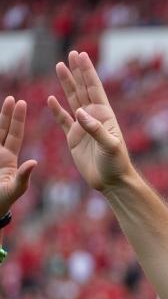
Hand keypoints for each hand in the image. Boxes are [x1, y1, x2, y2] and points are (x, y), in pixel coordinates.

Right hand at [0, 96, 36, 214]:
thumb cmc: (3, 200)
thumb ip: (23, 176)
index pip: (13, 134)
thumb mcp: (15, 188)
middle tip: (12, 98)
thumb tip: (33, 162)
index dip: (17, 119)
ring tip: (4, 101)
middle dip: (6, 113)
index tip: (21, 103)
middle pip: (2, 128)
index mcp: (9, 158)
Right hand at [47, 51, 133, 191]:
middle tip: (72, 54)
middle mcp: (94, 118)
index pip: (94, 89)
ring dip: (66, 84)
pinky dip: (56, 110)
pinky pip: (63, 120)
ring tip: (60, 66)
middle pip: (83, 90)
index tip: (82, 55)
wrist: (112, 182)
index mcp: (105, 116)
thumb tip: (79, 113)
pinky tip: (50, 99)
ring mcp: (83, 127)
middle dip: (77, 72)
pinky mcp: (74, 138)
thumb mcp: (110, 146)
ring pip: (72, 100)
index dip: (88, 72)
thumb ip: (96, 129)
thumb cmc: (117, 165)